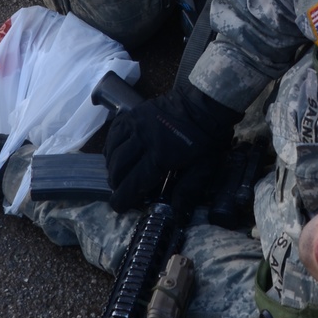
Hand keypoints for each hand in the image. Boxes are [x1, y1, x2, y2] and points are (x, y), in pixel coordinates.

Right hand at [104, 81, 242, 212]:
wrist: (204, 103)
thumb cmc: (206, 137)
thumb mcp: (204, 167)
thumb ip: (188, 190)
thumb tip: (175, 214)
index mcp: (160, 156)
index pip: (133, 183)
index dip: (122, 199)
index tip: (119, 207)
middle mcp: (142, 139)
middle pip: (118, 168)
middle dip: (116, 184)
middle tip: (121, 191)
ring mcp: (136, 124)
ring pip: (112, 150)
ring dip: (112, 166)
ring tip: (118, 175)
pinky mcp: (134, 113)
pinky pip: (113, 132)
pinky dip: (111, 146)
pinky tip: (116, 153)